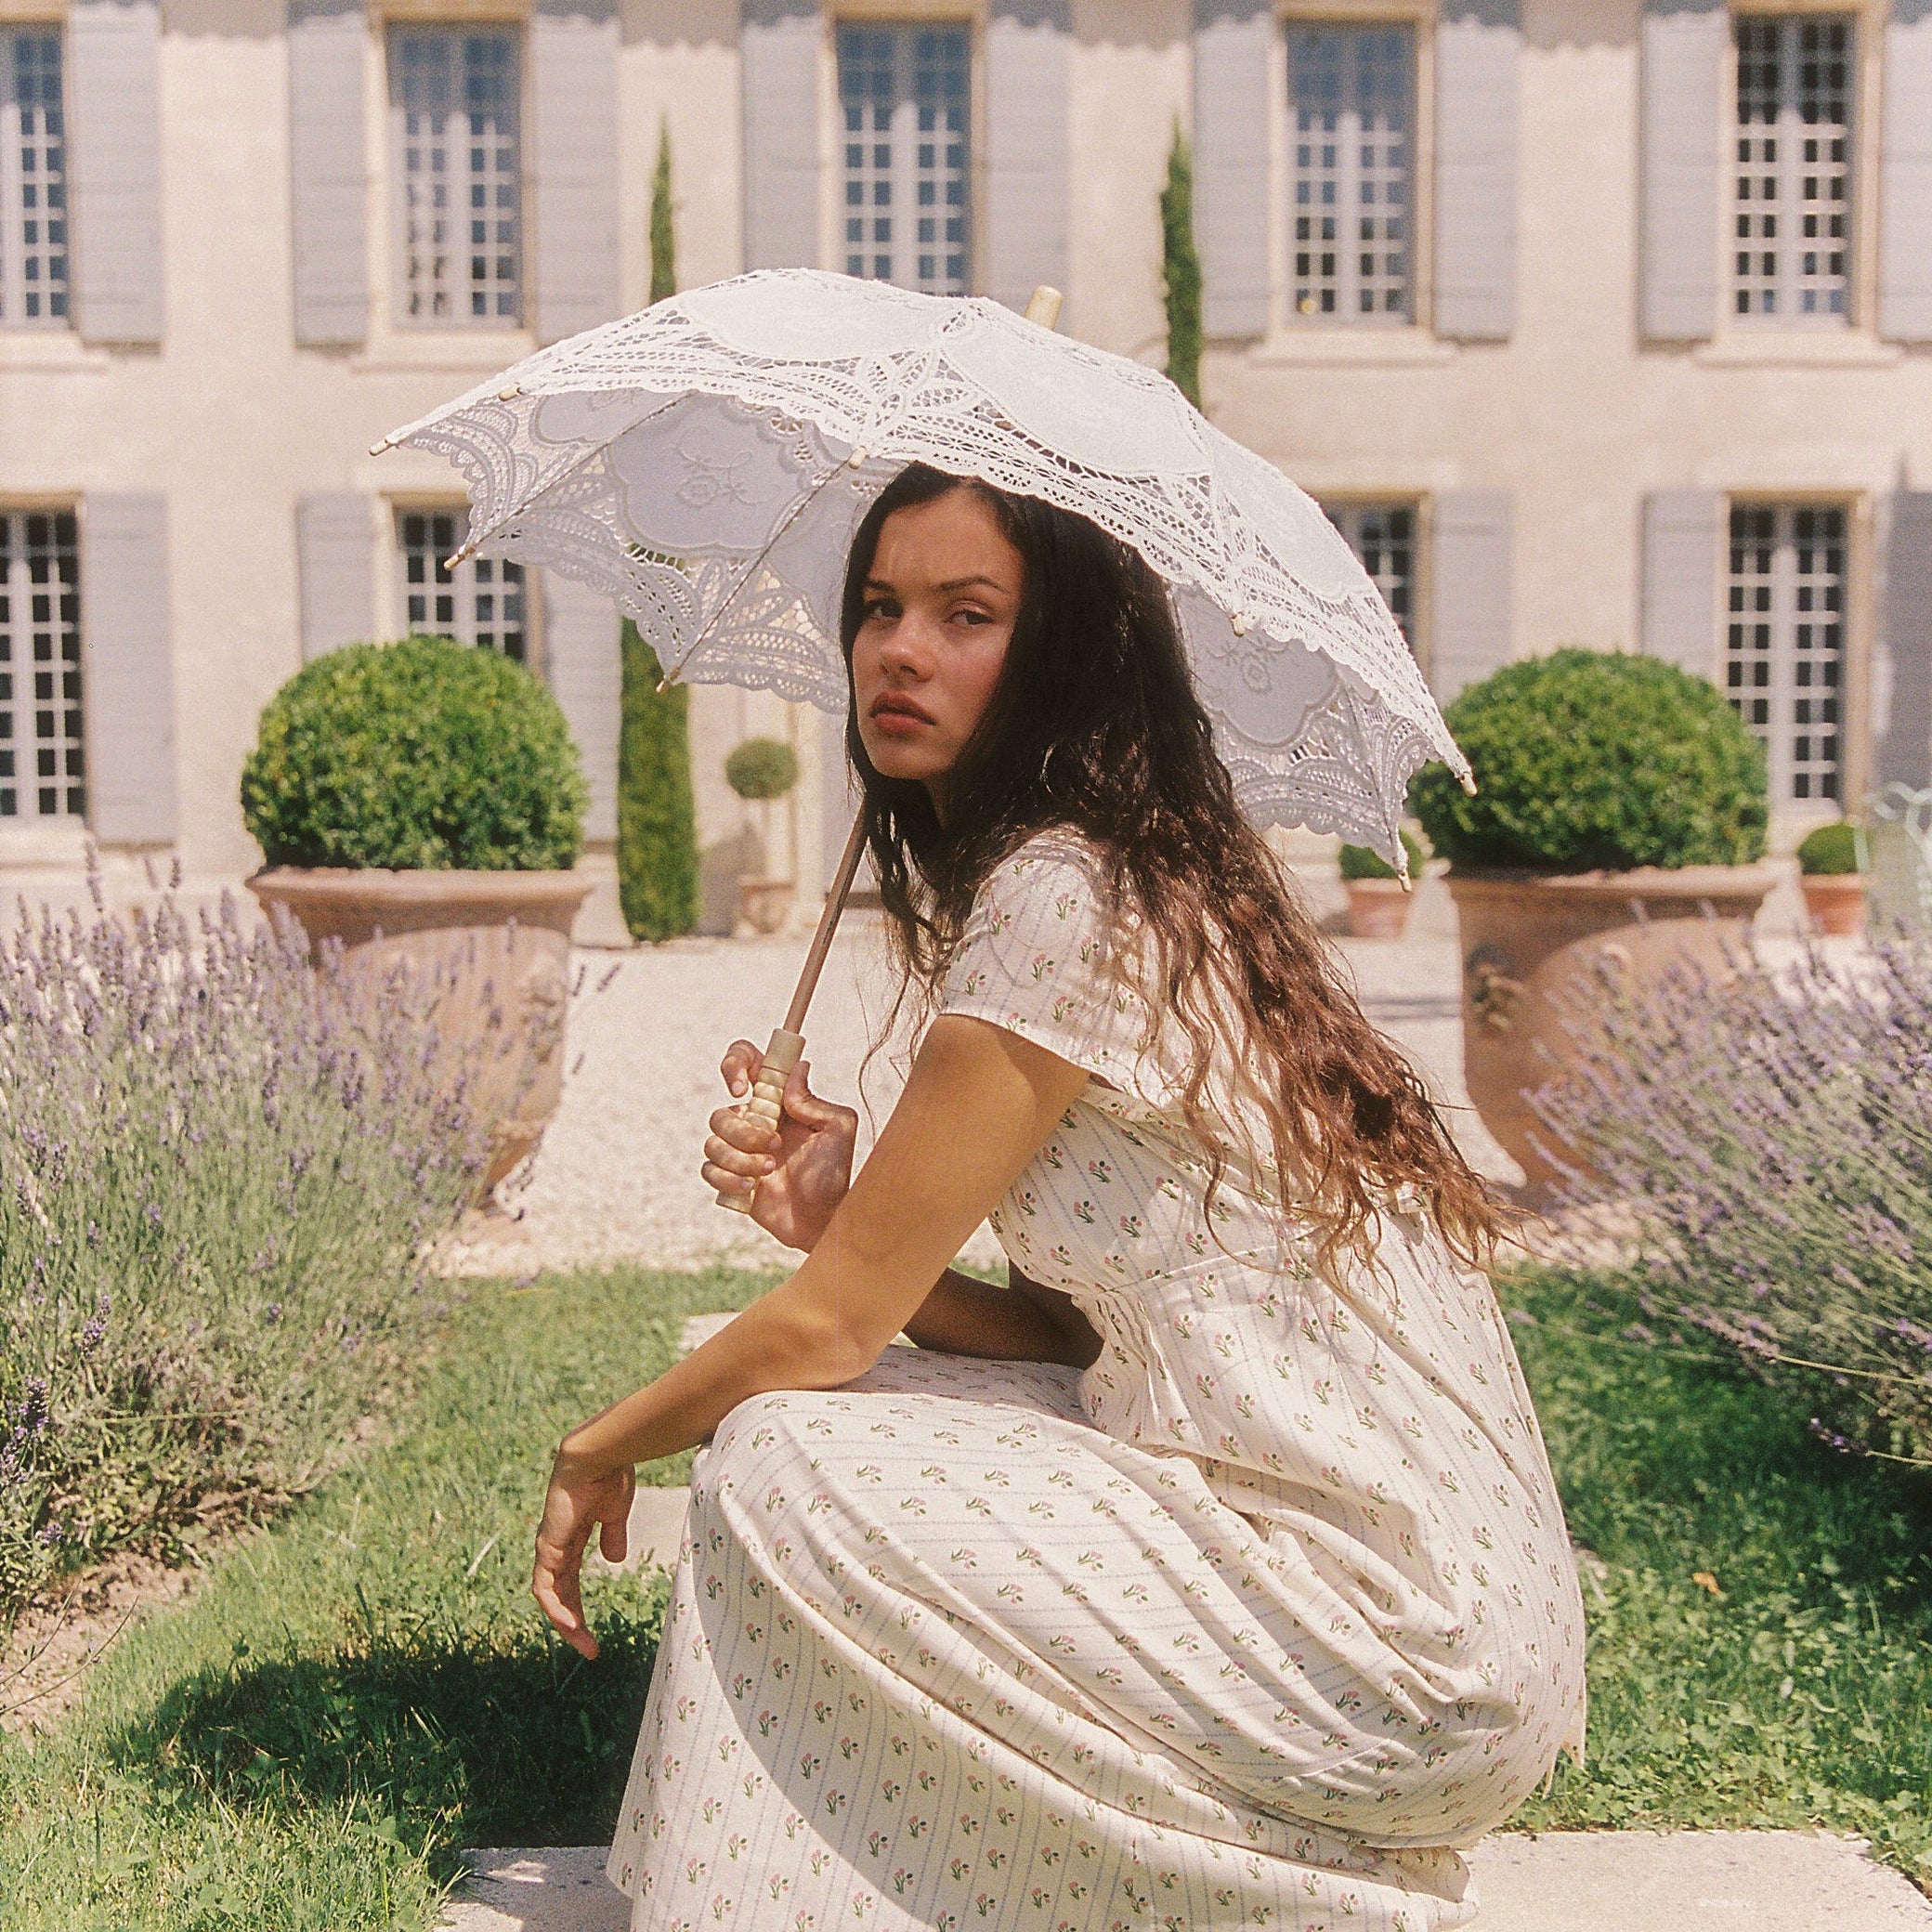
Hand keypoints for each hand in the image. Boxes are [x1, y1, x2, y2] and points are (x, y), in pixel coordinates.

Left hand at [531, 1450, 634, 1659]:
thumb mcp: (616, 1513)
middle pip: (559, 1595)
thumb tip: (615, 1560)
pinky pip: (546, 1586)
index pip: (570, 1582)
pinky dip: (556, 1607)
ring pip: (550, 1596)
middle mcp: (556, 1546)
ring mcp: (550, 1547)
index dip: (578, 1607)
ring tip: (583, 1644)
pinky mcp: (548, 1546)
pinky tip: (570, 1624)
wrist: (600, 1455)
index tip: (593, 1631)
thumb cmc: (610, 1475)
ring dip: (564, 1623)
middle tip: (589, 1649)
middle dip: (572, 1624)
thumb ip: (613, 1536)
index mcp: (572, 1538)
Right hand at [703, 1041, 858, 1251]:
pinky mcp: (729, 1177)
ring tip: (768, 1170)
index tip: (741, 1088)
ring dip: (741, 1158)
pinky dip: (728, 1178)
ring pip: (713, 1141)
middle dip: (746, 1132)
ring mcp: (739, 1150)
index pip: (746, 1062)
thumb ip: (813, 1099)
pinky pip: (708, 1169)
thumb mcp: (837, 1130)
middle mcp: (755, 1121)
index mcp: (779, 1102)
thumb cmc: (833, 1174)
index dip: (735, 1063)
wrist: (823, 1220)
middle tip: (776, 1146)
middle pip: (722, 1112)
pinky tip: (752, 1188)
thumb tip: (797, 1068)